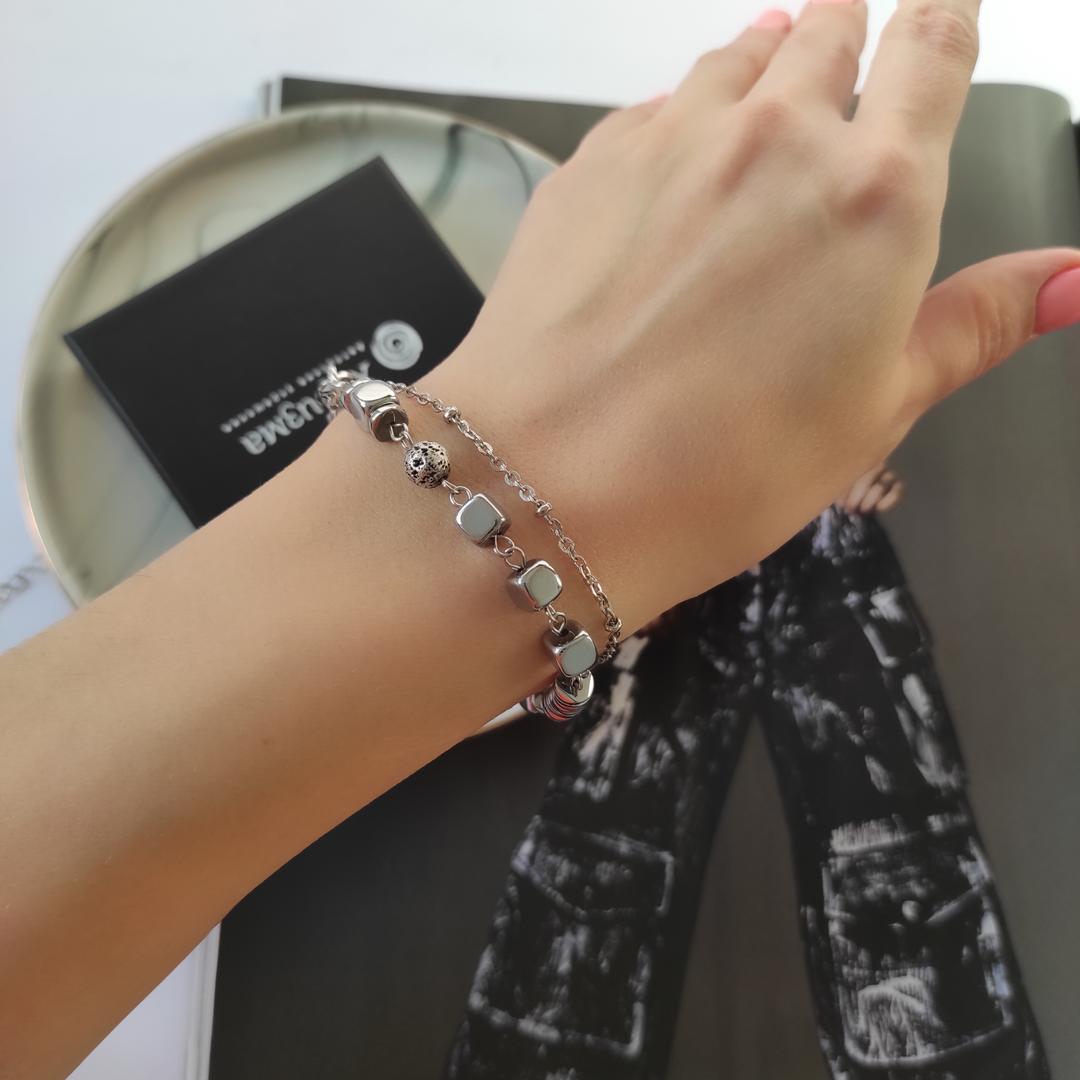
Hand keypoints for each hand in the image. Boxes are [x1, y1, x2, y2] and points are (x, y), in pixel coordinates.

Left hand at [422, 0, 1079, 628]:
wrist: (553, 480)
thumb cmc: (725, 468)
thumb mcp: (877, 407)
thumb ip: (977, 322)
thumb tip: (1072, 279)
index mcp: (876, 192)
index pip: (932, 52)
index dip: (941, 24)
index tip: (939, 17)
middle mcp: (777, 136)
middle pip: (829, 35)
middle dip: (845, 41)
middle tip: (844, 64)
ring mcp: (674, 139)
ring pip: (737, 60)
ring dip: (762, 69)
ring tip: (765, 100)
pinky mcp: (591, 161)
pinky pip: (654, 107)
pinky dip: (679, 119)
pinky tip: (674, 165)